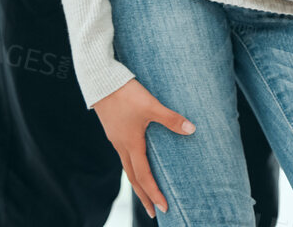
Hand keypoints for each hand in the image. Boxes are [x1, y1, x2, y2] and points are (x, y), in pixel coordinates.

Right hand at [92, 79, 195, 218]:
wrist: (100, 80)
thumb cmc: (126, 93)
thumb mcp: (151, 105)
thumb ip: (171, 119)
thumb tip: (192, 129)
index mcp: (131, 144)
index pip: (143, 176)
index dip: (154, 193)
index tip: (163, 208)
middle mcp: (121, 146)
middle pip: (133, 177)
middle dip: (144, 195)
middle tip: (153, 212)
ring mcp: (116, 139)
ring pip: (127, 166)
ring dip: (137, 181)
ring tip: (146, 191)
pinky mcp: (114, 130)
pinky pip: (124, 155)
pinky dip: (132, 165)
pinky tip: (137, 160)